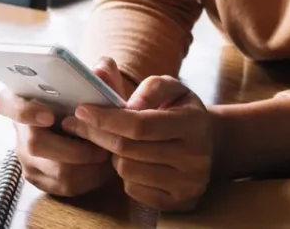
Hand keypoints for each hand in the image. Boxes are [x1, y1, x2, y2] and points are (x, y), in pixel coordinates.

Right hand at [0, 56, 134, 196]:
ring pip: (55, 169)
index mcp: (22, 98)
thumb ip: (102, 72)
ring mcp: (26, 157)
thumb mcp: (98, 83)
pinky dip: (87, 177)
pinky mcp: (39, 178)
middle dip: (73, 147)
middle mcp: (19, 129)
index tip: (49, 115)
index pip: (5, 102)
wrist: (94, 126)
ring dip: (86, 164)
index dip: (23, 110)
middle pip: (35, 143)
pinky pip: (63, 185)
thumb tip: (101, 71)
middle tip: (99, 143)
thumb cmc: (89, 100)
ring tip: (106, 153)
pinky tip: (101, 167)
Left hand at [63, 75, 212, 211]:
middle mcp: (195, 156)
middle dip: (99, 134)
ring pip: (127, 170)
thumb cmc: (180, 110)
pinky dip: (125, 175)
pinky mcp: (179, 202)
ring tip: (119, 142)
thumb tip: (126, 107)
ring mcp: (189, 183)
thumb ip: (150, 88)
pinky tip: (132, 161)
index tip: (82, 110)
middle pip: (128, 149)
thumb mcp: (171, 88)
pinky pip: (134, 190)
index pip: (140, 125)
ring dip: (114, 154)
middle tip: (80, 124)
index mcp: (193, 122)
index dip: (107, 119)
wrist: (209, 142)